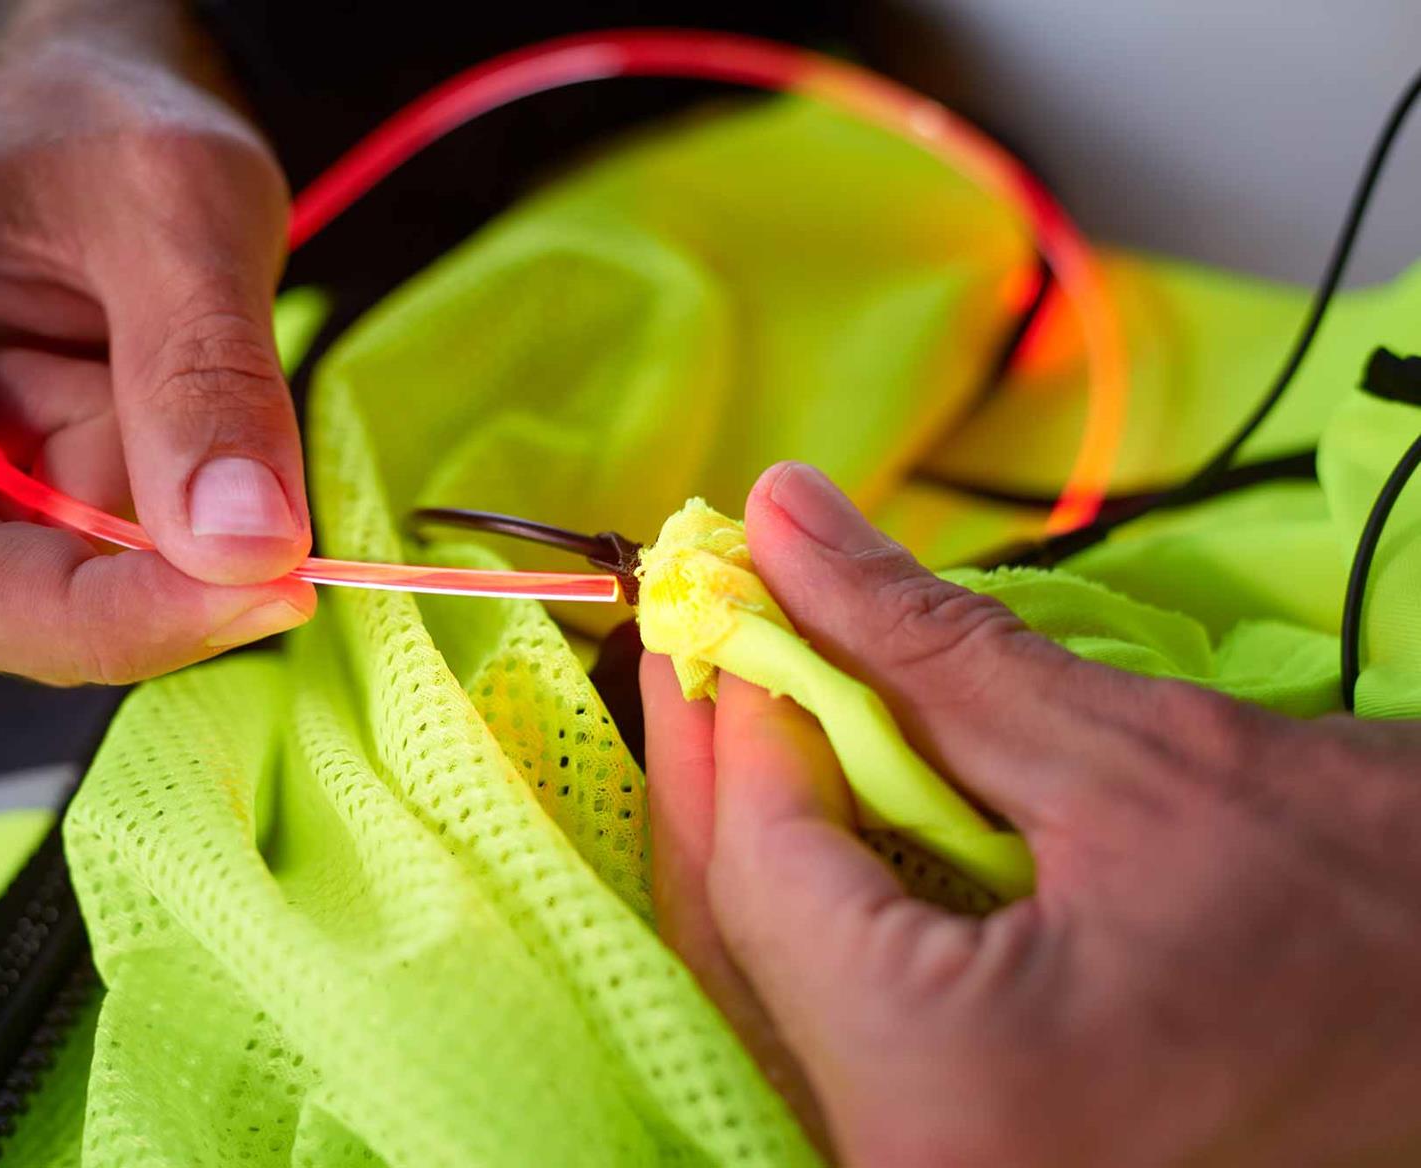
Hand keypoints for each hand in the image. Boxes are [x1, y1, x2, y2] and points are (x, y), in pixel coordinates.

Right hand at [0, 17, 313, 683]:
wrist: (75, 118)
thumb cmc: (107, 132)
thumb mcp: (186, 213)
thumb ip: (208, 380)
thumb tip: (247, 551)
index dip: (106, 621)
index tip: (273, 591)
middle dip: (134, 572)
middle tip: (263, 501)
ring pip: (28, 606)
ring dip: (133, 530)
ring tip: (147, 381)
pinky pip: (51, 583)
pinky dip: (130, 528)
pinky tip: (130, 420)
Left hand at [642, 462, 1420, 1166]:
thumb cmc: (1372, 905)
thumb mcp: (1126, 754)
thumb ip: (916, 642)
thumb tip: (781, 517)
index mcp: (948, 1091)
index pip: (763, 864)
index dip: (741, 701)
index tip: (734, 579)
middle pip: (743, 934)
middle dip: (726, 758)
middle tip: (718, 617)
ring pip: (770, 979)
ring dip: (761, 821)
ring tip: (767, 683)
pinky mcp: (955, 1153)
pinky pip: (829, 1021)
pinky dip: (816, 897)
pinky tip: (824, 794)